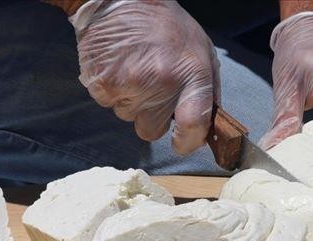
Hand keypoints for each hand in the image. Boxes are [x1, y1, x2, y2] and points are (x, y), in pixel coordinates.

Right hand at [73, 0, 218, 153]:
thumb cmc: (167, 27)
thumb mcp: (202, 52)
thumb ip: (207, 91)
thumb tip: (208, 128)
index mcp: (193, 74)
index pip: (193, 125)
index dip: (188, 142)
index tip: (183, 142)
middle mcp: (163, 82)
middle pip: (152, 131)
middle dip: (152, 118)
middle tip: (152, 90)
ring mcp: (131, 84)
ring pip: (128, 117)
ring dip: (132, 102)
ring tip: (135, 70)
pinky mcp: (103, 83)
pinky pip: (109, 104)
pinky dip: (113, 91)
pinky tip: (119, 67)